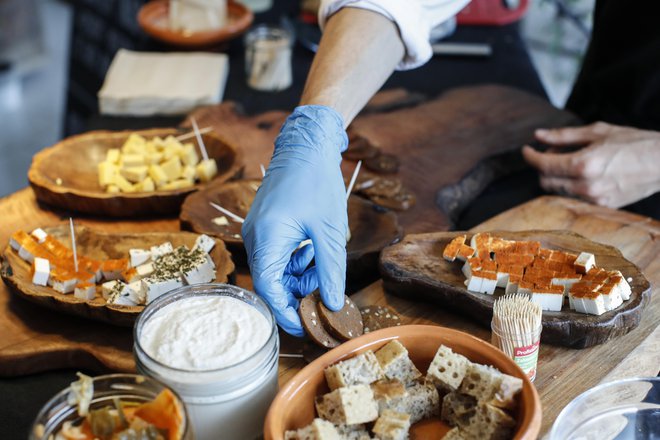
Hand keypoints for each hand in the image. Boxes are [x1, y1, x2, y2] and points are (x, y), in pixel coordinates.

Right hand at [242, 105, 347, 335]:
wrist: (307, 145)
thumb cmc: (317, 181)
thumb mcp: (330, 230)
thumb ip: (332, 270)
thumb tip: (334, 303)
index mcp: (266, 239)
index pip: (268, 289)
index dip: (286, 312)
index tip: (306, 327)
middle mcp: (255, 237)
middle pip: (271, 281)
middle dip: (298, 291)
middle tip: (325, 293)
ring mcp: (258, 230)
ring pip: (276, 268)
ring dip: (300, 274)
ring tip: (324, 263)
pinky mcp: (266, 225)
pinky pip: (277, 254)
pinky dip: (296, 259)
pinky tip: (314, 248)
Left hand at [522, 122, 659, 207]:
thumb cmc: (634, 142)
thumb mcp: (597, 132)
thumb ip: (564, 136)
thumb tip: (538, 136)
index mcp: (583, 165)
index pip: (543, 165)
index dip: (530, 156)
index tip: (526, 149)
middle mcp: (586, 186)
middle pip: (546, 181)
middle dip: (543, 166)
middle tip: (554, 151)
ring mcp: (594, 199)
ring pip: (558, 191)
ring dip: (556, 176)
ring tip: (571, 160)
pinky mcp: (602, 207)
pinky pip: (574, 198)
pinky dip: (570, 185)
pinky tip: (581, 173)